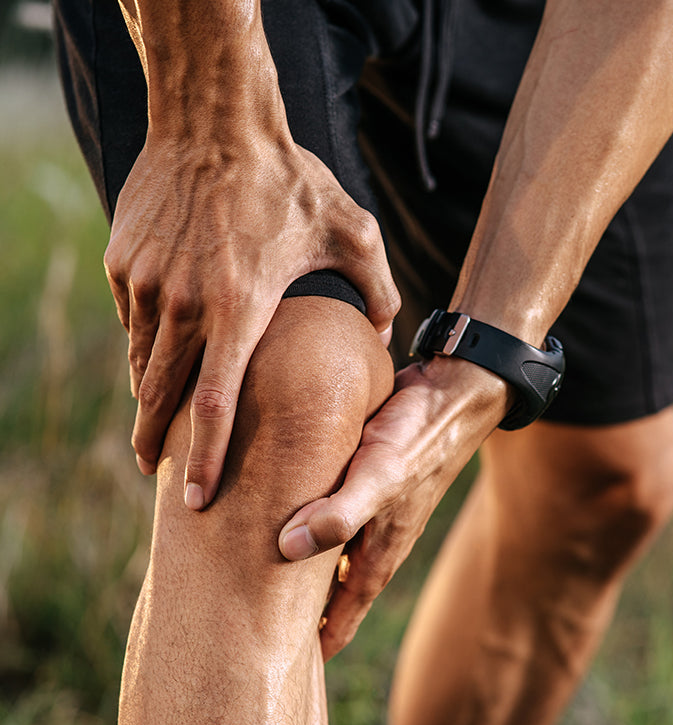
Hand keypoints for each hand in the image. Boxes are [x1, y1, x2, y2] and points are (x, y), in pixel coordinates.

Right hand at [105, 131, 399, 508]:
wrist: (215, 118)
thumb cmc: (289, 178)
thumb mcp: (353, 233)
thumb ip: (379, 291)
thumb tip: (386, 336)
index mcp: (241, 307)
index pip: (216, 403)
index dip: (204, 456)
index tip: (195, 495)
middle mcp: (185, 303)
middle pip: (164, 395)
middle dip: (157, 441)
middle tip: (157, 473)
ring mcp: (147, 282)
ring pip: (143, 359)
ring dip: (149, 396)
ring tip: (155, 424)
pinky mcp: (124, 261)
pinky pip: (133, 318)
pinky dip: (145, 344)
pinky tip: (159, 355)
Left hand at [278, 357, 511, 659]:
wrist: (452, 396)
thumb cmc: (418, 438)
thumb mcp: (379, 477)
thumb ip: (338, 514)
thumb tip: (286, 548)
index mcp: (379, 554)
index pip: (342, 617)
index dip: (313, 644)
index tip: (277, 665)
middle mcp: (375, 541)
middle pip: (332, 594)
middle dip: (299, 613)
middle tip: (254, 624)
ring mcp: (371, 514)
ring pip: (328, 556)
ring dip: (299, 570)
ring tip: (258, 577)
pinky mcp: (363, 484)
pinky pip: (329, 517)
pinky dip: (306, 527)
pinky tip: (282, 515)